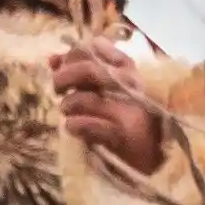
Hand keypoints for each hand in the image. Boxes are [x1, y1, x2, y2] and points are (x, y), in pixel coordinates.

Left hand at [48, 39, 167, 170]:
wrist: (151, 156)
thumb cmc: (123, 119)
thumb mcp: (105, 90)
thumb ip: (81, 72)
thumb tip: (53, 59)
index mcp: (127, 69)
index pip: (94, 48)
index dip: (72, 56)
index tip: (63, 67)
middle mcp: (130, 85)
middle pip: (88, 69)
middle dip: (64, 78)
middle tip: (58, 90)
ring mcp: (128, 111)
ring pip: (85, 98)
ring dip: (68, 106)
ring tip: (69, 114)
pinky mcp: (122, 135)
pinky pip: (87, 125)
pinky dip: (74, 125)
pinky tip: (74, 128)